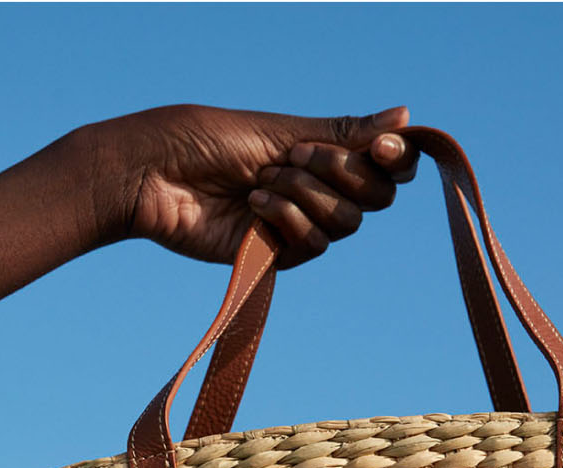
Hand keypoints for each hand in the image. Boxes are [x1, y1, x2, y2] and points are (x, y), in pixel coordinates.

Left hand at [84, 103, 419, 266]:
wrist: (156, 175)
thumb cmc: (208, 141)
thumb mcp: (281, 130)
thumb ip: (344, 133)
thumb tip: (406, 117)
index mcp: (321, 154)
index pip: (386, 166)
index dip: (393, 159)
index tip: (381, 146)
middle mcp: (316, 191)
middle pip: (376, 197)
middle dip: (342, 172)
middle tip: (297, 155)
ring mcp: (297, 224)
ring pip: (346, 223)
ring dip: (306, 195)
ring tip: (262, 179)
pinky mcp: (274, 255)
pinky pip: (312, 245)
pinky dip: (288, 220)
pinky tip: (253, 205)